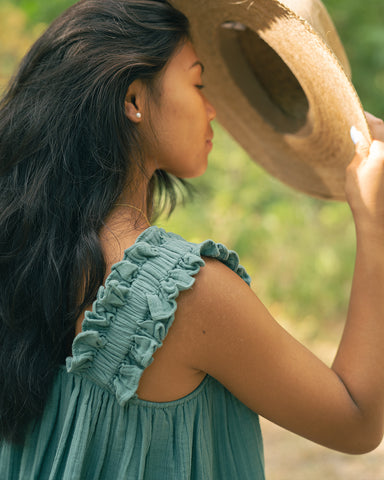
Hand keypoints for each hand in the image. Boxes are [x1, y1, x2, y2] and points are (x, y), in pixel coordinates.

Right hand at [345, 114, 383, 236]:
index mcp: (382, 150)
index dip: (365, 118)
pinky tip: (374, 150)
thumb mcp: (354, 169)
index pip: (375, 125)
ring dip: (379, 137)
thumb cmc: (362, 196)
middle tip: (359, 124)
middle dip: (374, 126)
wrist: (378, 218)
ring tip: (365, 136)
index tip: (356, 114)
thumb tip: (357, 130)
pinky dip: (381, 148)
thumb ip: (360, 147)